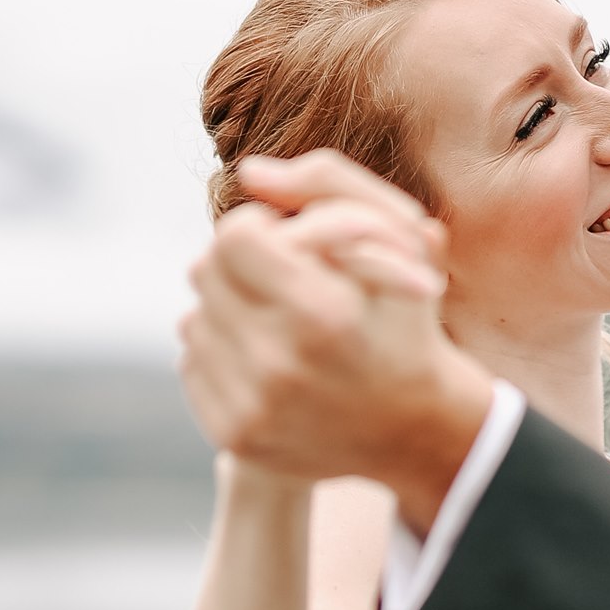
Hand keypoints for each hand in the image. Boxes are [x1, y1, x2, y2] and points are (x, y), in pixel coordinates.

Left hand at [177, 152, 492, 511]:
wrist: (416, 429)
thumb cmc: (407, 320)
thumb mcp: (398, 239)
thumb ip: (329, 184)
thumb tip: (249, 173)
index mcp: (324, 313)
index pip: (234, 235)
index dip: (259, 227)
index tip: (288, 242)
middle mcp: (280, 365)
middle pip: (204, 271)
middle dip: (241, 265)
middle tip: (285, 279)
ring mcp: (253, 407)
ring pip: (194, 316)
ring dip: (231, 308)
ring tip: (281, 323)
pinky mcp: (235, 436)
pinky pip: (193, 362)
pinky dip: (224, 352)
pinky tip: (269, 360)